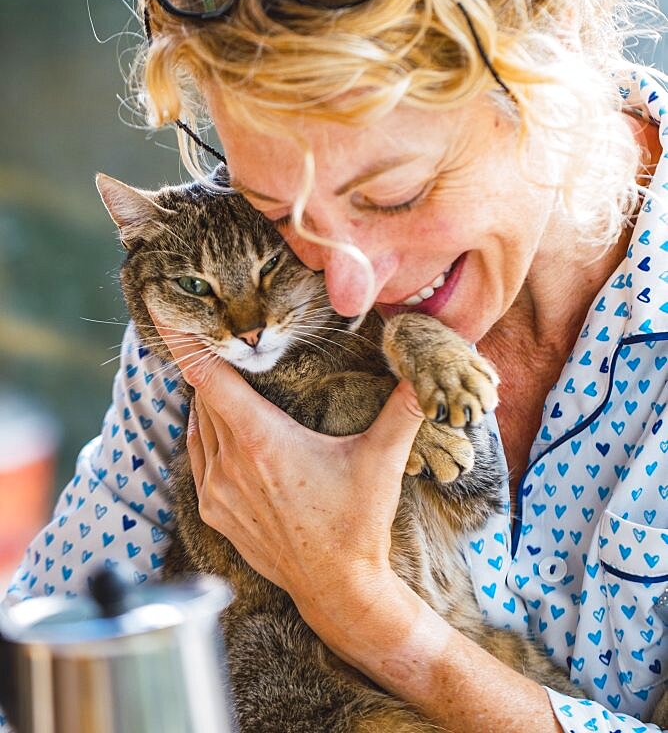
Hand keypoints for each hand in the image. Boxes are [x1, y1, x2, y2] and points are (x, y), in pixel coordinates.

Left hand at [152, 320, 424, 646]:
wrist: (337, 588)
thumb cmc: (357, 522)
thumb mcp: (382, 460)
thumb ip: (403, 410)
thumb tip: (424, 376)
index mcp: (262, 441)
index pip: (209, 378)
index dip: (186, 342)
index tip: (162, 309)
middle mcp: (230, 463)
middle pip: (204, 396)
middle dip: (211, 365)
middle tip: (219, 336)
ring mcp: (216, 490)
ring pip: (198, 425)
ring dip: (208, 400)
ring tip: (225, 377)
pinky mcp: (213, 511)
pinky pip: (197, 456)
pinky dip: (205, 433)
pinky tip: (224, 426)